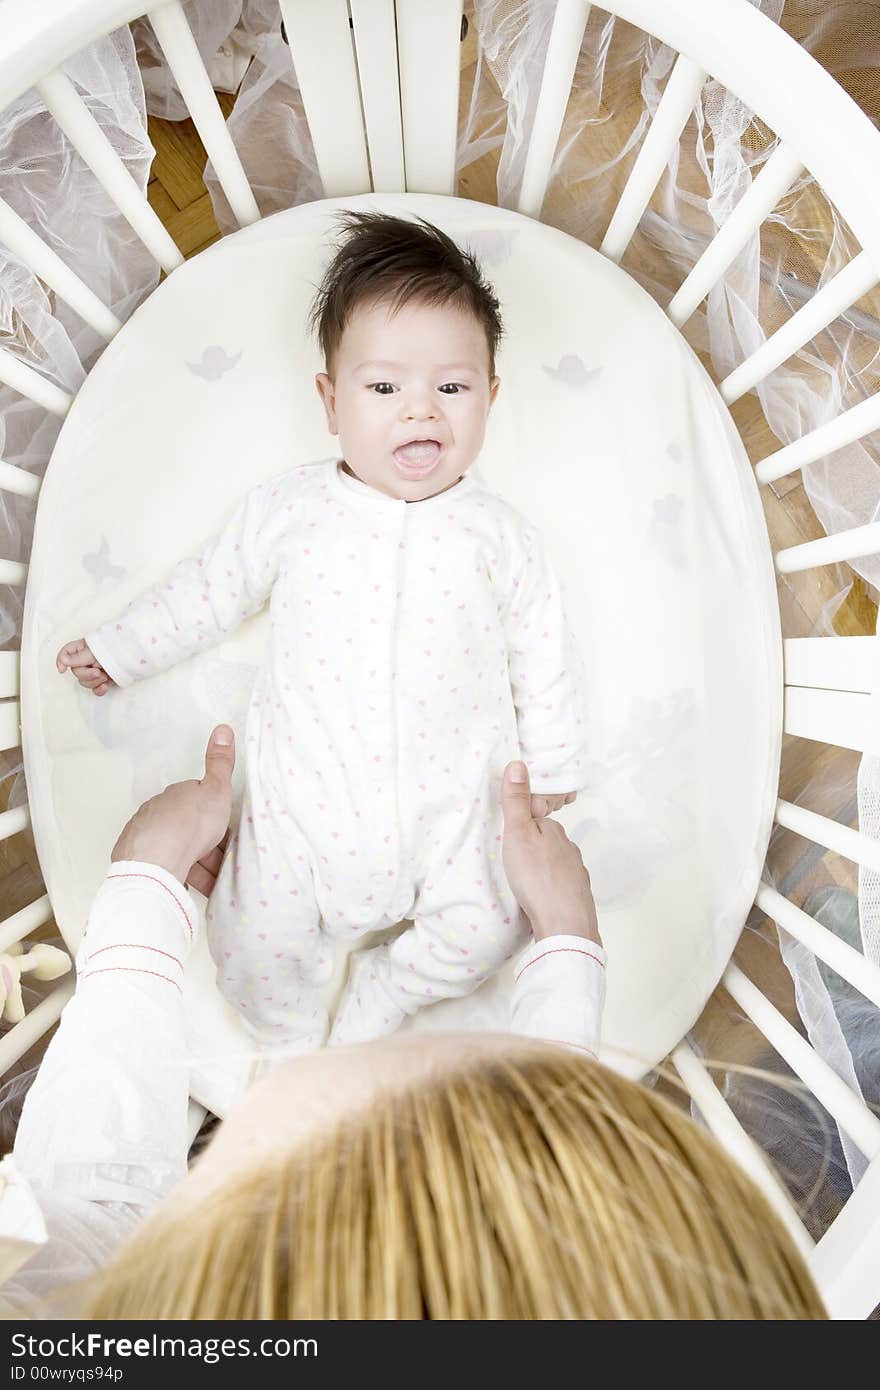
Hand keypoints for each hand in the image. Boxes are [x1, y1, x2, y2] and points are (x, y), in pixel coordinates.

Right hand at [57, 639, 113, 696]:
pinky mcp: (103, 680)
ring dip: (94, 681)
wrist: (134, 656)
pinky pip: (95, 689)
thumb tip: (63, 660)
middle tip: (98, 672)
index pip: (66, 653)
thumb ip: (79, 657)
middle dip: (86, 674)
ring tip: (105, 676)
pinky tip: (104, 687)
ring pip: (84, 682)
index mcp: (82, 649)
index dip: (61, 661)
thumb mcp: (95, 651)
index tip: (62, 670)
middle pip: (76, 672)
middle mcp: (86, 660)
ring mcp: (94, 671)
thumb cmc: (115, 648)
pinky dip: (99, 689)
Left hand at [110, 725, 235, 893]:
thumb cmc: (189, 825)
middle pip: (185, 826)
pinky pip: (162, 866)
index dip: (214, 816)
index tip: (225, 831)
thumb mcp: (215, 790)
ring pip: (174, 848)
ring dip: (193, 862)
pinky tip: (188, 883)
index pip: (196, 801)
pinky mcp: (137, 861)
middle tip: (222, 861)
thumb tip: (222, 729)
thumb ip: (220, 762)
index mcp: (175, 795)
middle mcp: (156, 812)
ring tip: (210, 880)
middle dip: (203, 842)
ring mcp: (144, 837)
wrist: (156, 862)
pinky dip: (176, 873)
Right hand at [501, 761, 599, 944]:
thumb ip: (516, 802)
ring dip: (542, 869)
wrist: (564, 924)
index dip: (521, 825)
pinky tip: (540, 897)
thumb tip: (517, 764)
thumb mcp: (518, 834)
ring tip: (524, 881)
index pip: (536, 819)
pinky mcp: (577, 896)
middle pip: (547, 841)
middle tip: (512, 860)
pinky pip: (560, 885)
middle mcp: (570, 849)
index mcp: (555, 831)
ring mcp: (576, 873)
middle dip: (532, 847)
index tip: (508, 836)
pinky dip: (550, 887)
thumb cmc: (537, 878)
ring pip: (555, 864)